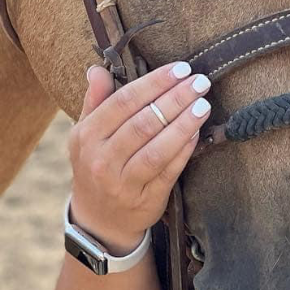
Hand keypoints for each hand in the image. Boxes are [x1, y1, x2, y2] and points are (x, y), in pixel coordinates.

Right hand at [66, 60, 210, 254]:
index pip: (123, 102)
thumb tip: (98, 69)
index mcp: (87, 136)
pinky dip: (184, 150)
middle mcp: (102, 160)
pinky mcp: (145, 200)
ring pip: (157, 149)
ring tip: (203, 104)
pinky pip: (169, 172)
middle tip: (199, 82)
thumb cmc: (96, 165)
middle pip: (143, 123)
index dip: (154, 83)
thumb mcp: (85, 133)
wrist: (98, 220)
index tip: (179, 69)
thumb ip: (95, 101)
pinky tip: (198, 132)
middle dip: (175, 99)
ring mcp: (123, 183)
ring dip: (184, 124)